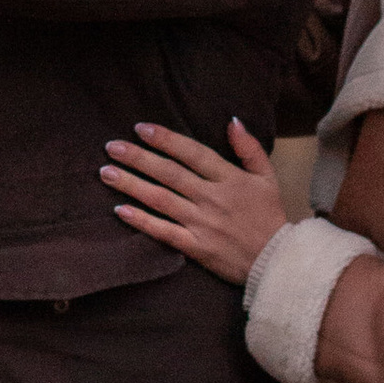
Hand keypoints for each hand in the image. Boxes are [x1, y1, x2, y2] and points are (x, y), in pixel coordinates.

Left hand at [100, 120, 291, 286]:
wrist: (277, 262)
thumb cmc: (271, 218)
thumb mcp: (267, 178)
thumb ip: (249, 148)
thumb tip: (232, 121)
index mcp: (229, 179)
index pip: (192, 153)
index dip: (165, 139)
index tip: (141, 128)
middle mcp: (212, 198)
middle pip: (169, 173)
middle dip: (138, 158)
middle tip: (112, 147)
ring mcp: (202, 223)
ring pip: (160, 199)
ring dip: (131, 185)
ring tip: (106, 173)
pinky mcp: (196, 247)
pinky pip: (164, 232)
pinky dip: (141, 221)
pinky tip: (120, 210)